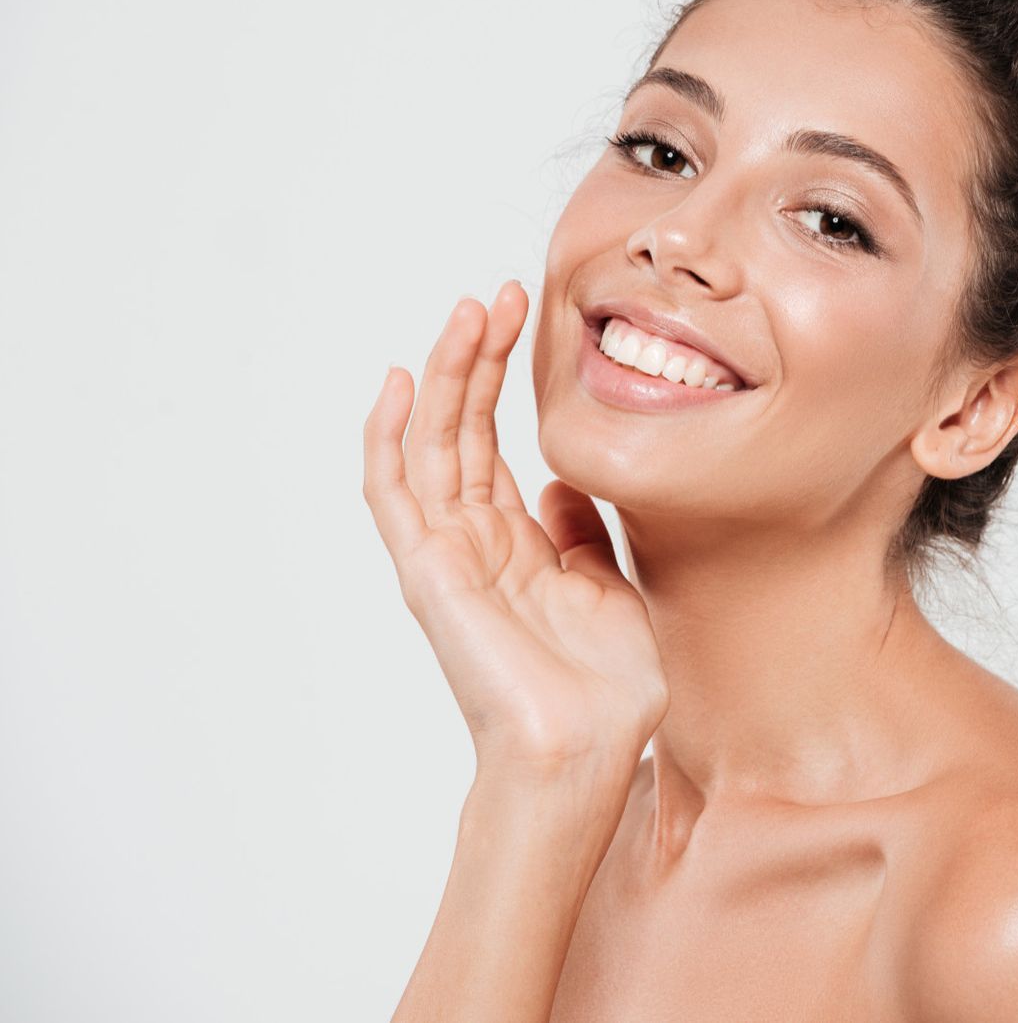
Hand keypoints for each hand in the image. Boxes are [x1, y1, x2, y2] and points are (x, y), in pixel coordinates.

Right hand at [362, 281, 666, 794]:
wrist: (586, 747)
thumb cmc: (604, 687)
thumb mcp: (607, 586)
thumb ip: (580, 532)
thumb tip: (565, 484)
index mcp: (512, 544)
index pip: (493, 442)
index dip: (501, 377)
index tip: (526, 315)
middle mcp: (470, 542)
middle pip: (460, 429)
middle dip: (476, 358)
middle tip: (501, 294)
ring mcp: (444, 554)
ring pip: (429, 444)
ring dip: (443, 375)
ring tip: (467, 311)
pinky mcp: (427, 570)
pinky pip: (393, 492)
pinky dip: (387, 435)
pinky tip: (397, 381)